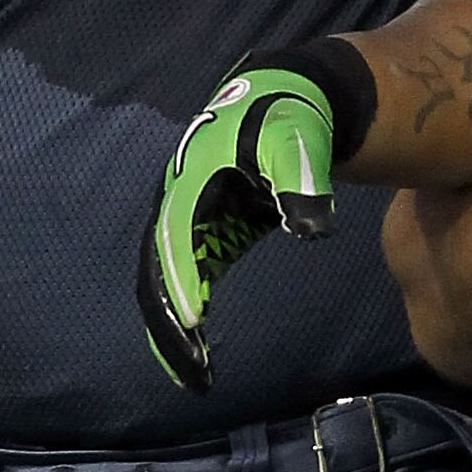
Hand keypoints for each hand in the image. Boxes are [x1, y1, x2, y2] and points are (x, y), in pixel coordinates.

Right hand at [142, 62, 344, 391]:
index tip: (192, 327)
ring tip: (196, 372)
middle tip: (191, 370)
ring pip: (169, 278)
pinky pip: (191, 275)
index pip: (177, 241)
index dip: (180, 284)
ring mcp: (191, 216)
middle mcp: (179, 202)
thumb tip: (310, 229)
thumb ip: (301, 183)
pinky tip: (204, 349)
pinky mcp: (210, 228)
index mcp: (192, 182)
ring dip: (176, 324)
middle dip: (170, 320)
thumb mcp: (297, 144)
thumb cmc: (290, 120)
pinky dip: (192, 309)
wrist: (292, 99)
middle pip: (161, 269)